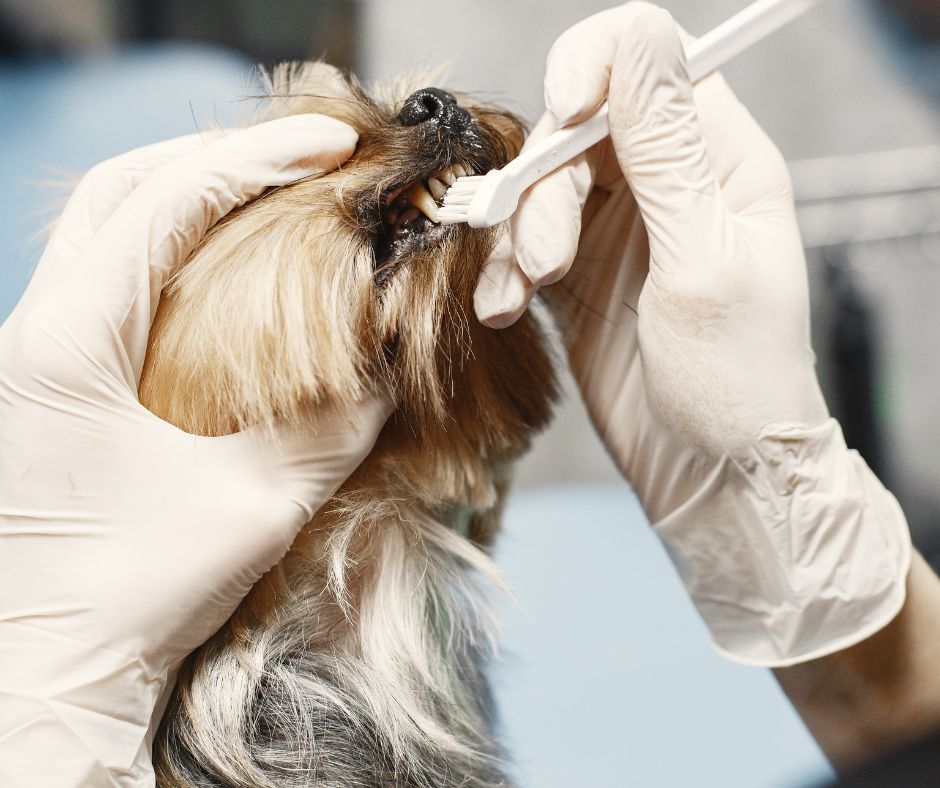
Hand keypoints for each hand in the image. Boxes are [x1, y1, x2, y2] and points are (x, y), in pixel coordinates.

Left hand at [0, 116, 389, 785]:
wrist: (46, 670)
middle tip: (304, 156)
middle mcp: (29, 333)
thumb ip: (336, 431)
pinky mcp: (41, 380)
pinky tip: (224, 267)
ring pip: (101, 227)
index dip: (255, 159)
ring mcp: (27, 354)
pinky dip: (167, 248)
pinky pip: (102, 279)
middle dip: (215, 155)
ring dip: (187, 195)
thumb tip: (393, 366)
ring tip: (273, 193)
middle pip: (117, 189)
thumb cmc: (135, 602)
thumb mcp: (255, 511)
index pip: (162, 205)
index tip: (331, 145)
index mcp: (64, 349)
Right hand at [475, 3, 910, 665]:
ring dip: (520, 235)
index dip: (599, 63)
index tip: (567, 110)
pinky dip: (504, 274)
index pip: (654, 60)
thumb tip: (636, 39)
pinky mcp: (575, 276)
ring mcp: (615, 229)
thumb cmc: (738, 379)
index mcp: (721, 160)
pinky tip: (505, 313)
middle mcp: (665, 182)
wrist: (711, 474)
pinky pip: (519, 246)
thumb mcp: (706, 260)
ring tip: (529, 294)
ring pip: (539, 185)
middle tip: (551, 258)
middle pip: (579, 125)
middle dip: (547, 182)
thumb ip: (665, 150)